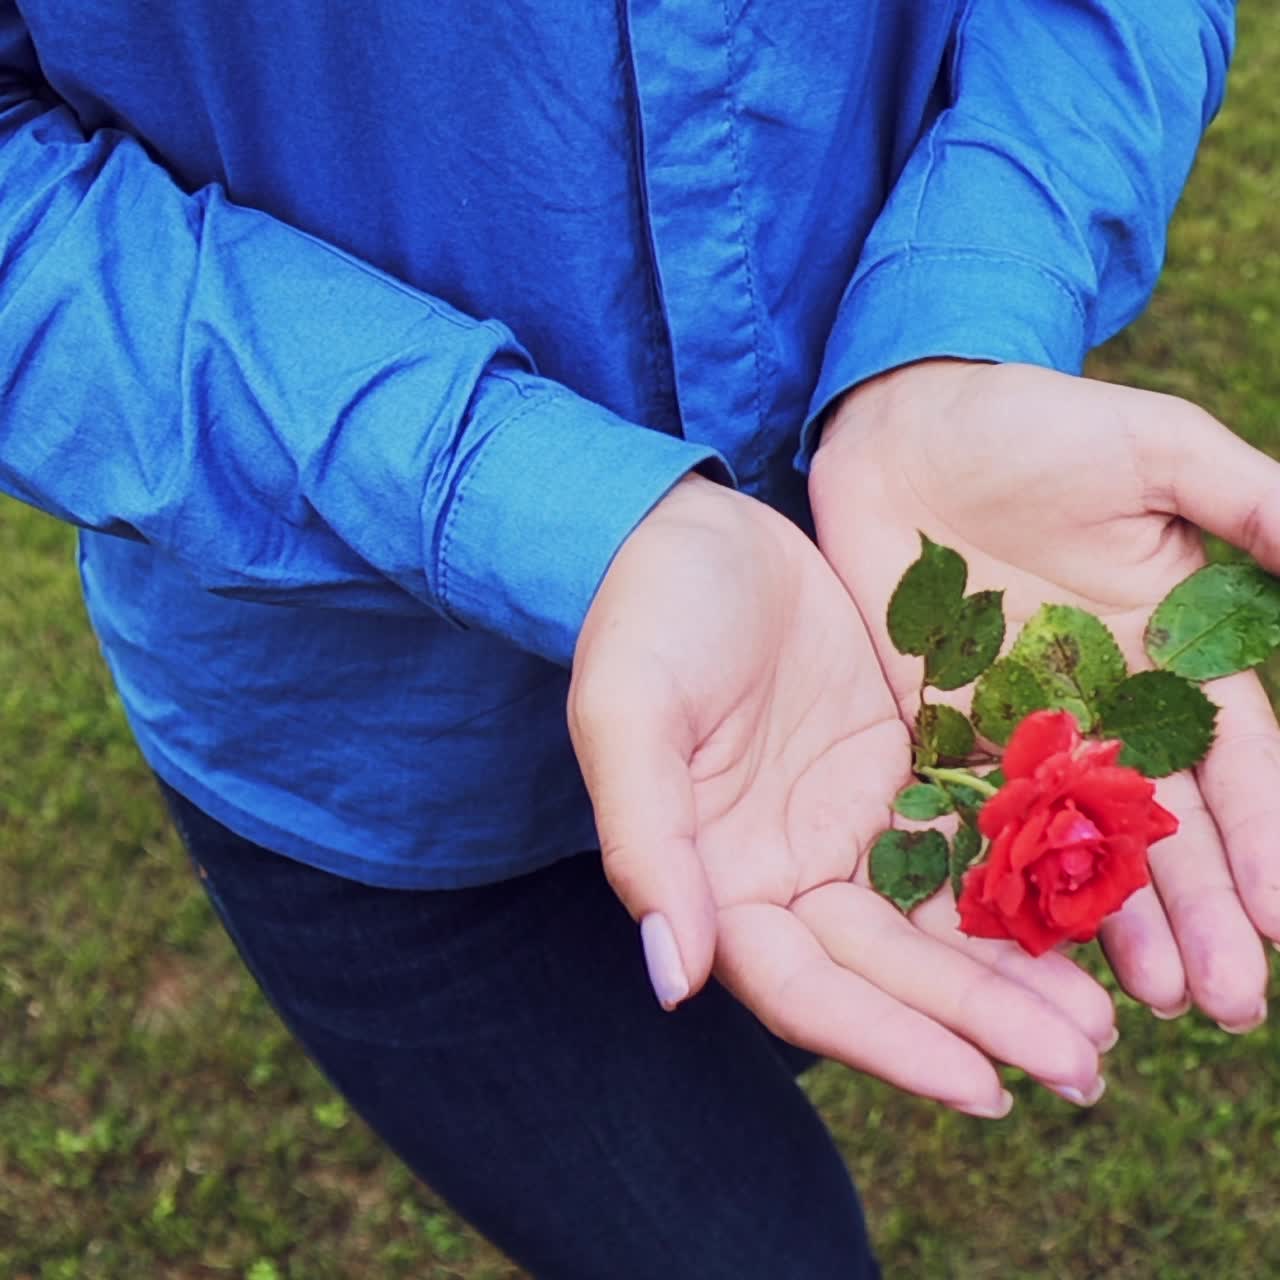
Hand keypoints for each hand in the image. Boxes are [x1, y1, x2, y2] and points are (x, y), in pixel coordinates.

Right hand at [569, 474, 1113, 1114]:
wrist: (695, 529)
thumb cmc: (645, 616)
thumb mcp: (628, 715)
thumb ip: (647, 843)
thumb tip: (675, 978)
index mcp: (716, 879)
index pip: (806, 988)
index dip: (889, 1042)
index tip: (982, 1086)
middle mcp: (787, 870)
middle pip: (890, 971)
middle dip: (982, 1021)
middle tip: (1084, 1069)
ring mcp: (847, 823)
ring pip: (939, 921)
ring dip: (1016, 974)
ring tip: (1103, 1021)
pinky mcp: (897, 771)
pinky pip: (968, 840)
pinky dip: (1023, 883)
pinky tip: (1089, 912)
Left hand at [810, 359, 1279, 1030]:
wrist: (908, 420)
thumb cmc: (1038, 422)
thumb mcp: (1160, 451)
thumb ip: (1255, 510)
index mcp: (1176, 646)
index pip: (1239, 761)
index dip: (1266, 840)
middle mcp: (1108, 700)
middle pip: (1165, 824)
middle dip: (1199, 910)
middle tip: (1224, 1004)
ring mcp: (1023, 718)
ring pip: (1077, 835)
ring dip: (1113, 916)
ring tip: (1146, 998)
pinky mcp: (941, 718)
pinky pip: (976, 807)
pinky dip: (1002, 871)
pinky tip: (1025, 938)